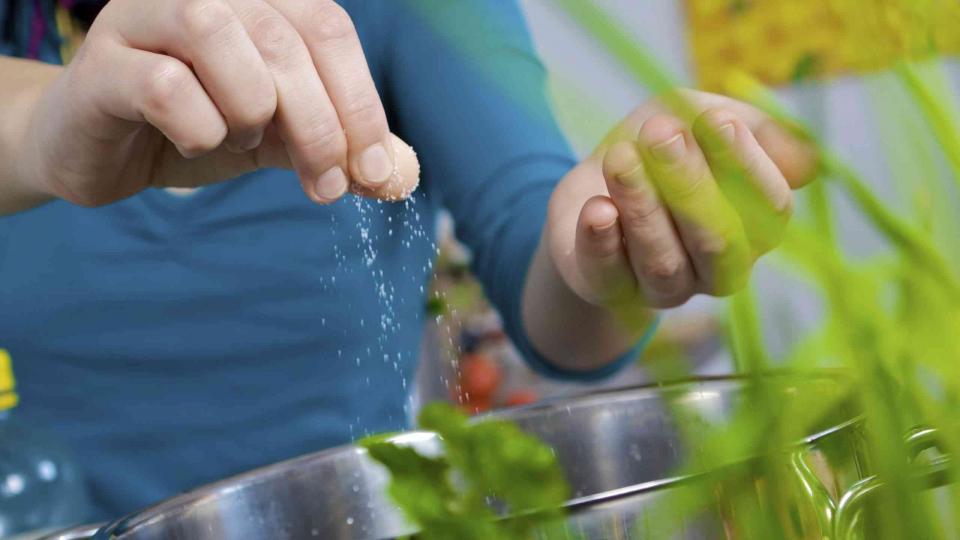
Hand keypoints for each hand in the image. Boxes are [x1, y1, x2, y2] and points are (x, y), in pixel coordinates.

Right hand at [19, 0, 418, 207]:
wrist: (103, 151)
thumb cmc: (198, 128)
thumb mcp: (282, 137)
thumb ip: (338, 147)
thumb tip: (401, 175)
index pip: (328, 28)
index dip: (361, 103)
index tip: (377, 173)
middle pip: (283, 38)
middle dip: (320, 126)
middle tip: (326, 187)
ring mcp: (143, 15)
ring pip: (217, 36)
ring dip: (250, 110)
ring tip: (240, 138)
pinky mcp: (100, 62)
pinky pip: (162, 83)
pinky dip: (196, 125)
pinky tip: (192, 140)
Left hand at [548, 90, 817, 309]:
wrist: (594, 182)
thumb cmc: (659, 148)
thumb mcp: (700, 117)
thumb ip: (751, 128)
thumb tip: (806, 160)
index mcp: (755, 227)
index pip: (767, 208)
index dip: (745, 164)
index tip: (715, 120)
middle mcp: (717, 267)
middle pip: (717, 240)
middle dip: (690, 183)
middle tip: (660, 133)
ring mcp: (665, 287)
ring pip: (663, 261)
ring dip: (642, 207)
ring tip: (620, 157)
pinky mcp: (610, 289)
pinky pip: (610, 276)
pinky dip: (602, 242)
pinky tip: (597, 209)